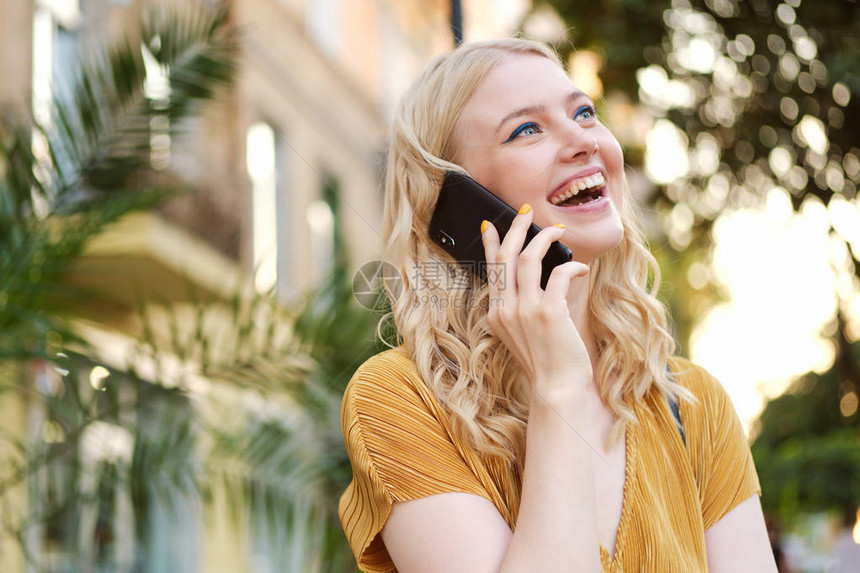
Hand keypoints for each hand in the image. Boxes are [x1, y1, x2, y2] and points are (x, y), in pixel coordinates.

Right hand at [481, 206, 591, 399]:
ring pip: (528, 258)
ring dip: (544, 238)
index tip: (490, 224)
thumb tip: (537, 274)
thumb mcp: (524, 333)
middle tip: (526, 212)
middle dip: (516, 228)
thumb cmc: (547, 363)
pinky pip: (560, 274)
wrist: (558, 390)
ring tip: (558, 230)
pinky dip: (572, 266)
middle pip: (505, 256)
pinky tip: (581, 269)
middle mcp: (506, 310)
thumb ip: (523, 306)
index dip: (491, 243)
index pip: (491, 269)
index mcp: (496, 314)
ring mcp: (525, 311)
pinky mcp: (548, 312)